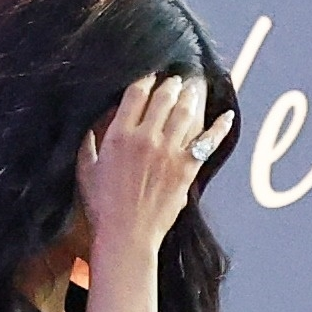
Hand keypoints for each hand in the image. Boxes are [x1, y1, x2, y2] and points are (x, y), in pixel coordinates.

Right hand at [75, 73, 231, 268]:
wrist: (126, 235)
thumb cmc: (101, 206)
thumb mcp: (85, 170)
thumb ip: (87, 141)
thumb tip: (91, 122)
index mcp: (119, 135)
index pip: (137, 92)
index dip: (145, 79)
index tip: (149, 76)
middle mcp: (147, 137)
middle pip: (165, 97)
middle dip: (171, 84)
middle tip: (174, 80)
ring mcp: (170, 151)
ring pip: (186, 111)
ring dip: (191, 96)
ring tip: (192, 89)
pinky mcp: (187, 167)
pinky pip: (209, 140)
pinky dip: (219, 125)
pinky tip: (226, 115)